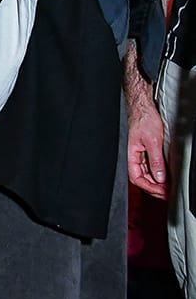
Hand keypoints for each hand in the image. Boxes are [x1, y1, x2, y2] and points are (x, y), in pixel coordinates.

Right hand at [124, 58, 165, 197]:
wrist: (144, 106)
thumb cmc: (143, 119)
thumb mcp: (153, 141)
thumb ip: (156, 160)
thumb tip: (160, 177)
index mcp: (131, 155)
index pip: (137, 178)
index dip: (149, 187)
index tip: (162, 192)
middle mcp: (134, 156)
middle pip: (142, 179)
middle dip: (154, 187)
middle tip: (167, 192)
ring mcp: (140, 154)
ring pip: (147, 174)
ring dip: (157, 182)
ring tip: (168, 186)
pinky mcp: (146, 150)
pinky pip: (151, 167)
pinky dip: (158, 173)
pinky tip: (165, 176)